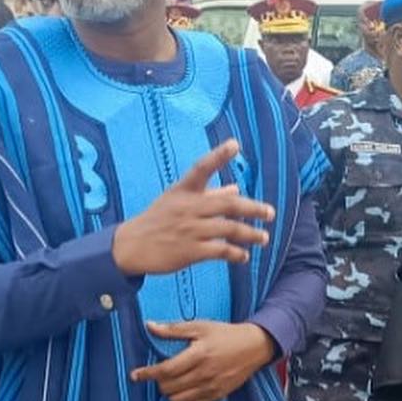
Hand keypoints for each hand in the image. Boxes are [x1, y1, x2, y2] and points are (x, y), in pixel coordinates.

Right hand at [111, 142, 273, 277]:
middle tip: (270, 213)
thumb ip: (210, 195)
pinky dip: (235, 253)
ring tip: (264, 238)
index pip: (201, 169)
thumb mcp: (178, 202)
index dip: (218, 155)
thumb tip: (236, 189)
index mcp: (183, 191)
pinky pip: (220, 251)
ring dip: (250, 234)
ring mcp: (189, 229)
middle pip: (227, 205)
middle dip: (253, 209)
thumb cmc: (158, 220)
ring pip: (228, 229)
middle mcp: (188, 208)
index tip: (235, 144)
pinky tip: (244, 256)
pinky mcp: (190, 251)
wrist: (131, 246)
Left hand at [131, 320, 276, 400]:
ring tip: (170, 383)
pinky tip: (183, 392)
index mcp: (198, 355)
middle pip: (170, 387)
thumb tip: (150, 326)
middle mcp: (204, 374)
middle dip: (158, 382)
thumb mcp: (200, 326)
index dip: (147, 374)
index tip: (135, 375)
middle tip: (159, 374)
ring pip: (179, 400)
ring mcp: (212, 387)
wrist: (254, 346)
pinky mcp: (218, 395)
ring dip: (169, 393)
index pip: (166, 370)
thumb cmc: (226, 334)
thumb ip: (173, 329)